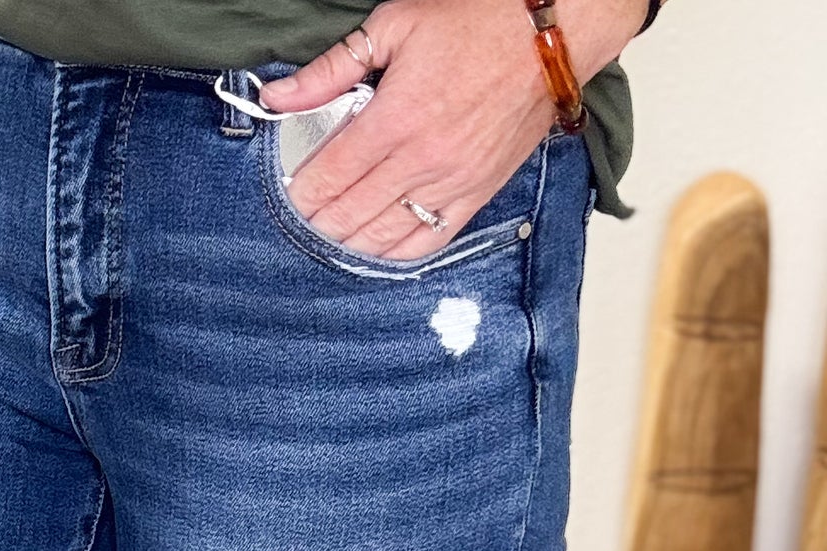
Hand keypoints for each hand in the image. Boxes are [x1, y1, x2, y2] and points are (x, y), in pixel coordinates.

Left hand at [260, 0, 647, 258]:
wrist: (550, 32)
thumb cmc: (477, 20)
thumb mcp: (394, 27)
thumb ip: (330, 70)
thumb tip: (278, 97)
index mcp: (396, 117)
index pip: (330, 175)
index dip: (301, 190)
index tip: (292, 187)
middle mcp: (422, 159)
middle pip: (349, 214)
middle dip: (318, 219)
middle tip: (305, 213)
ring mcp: (450, 184)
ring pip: (382, 238)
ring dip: (349, 240)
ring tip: (332, 228)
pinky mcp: (475, 196)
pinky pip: (425, 243)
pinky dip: (392, 250)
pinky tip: (374, 242)